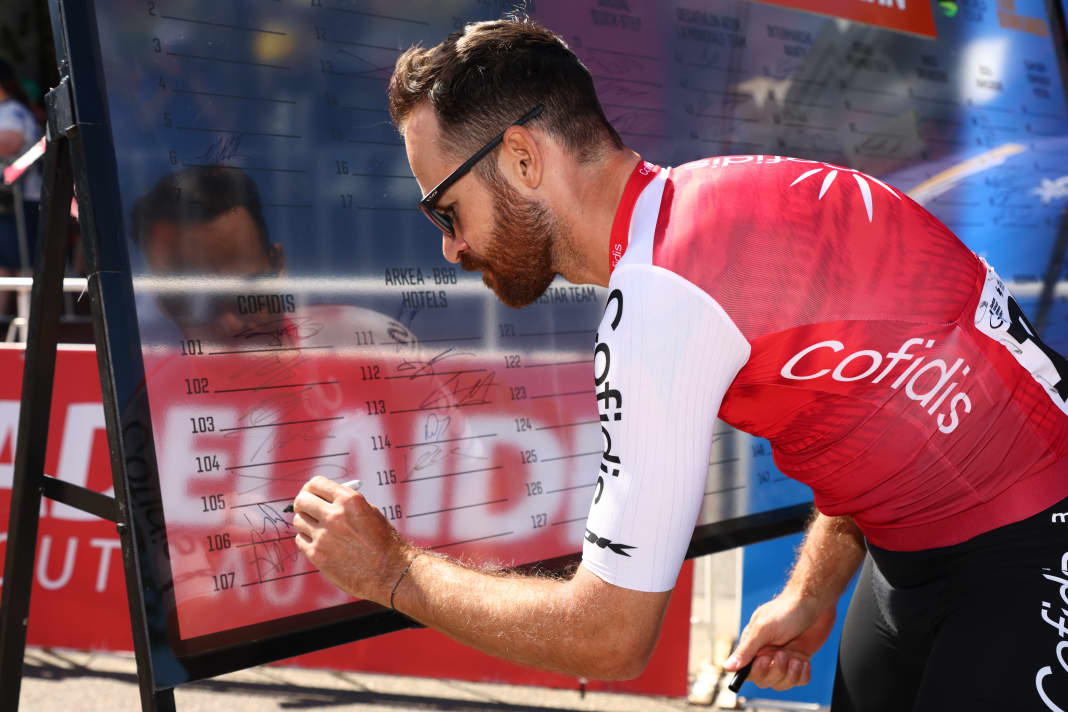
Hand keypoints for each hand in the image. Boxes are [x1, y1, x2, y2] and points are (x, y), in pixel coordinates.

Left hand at [291, 475, 411, 603]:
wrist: (389, 571)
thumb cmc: (382, 541)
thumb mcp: (369, 512)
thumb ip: (346, 503)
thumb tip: (323, 498)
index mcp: (349, 500)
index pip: (316, 483)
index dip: (311, 488)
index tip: (310, 493)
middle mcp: (335, 515)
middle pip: (302, 500)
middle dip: (303, 504)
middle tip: (306, 509)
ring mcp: (324, 536)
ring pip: (298, 521)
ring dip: (306, 523)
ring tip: (318, 529)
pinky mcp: (317, 555)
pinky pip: (300, 540)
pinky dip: (307, 540)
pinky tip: (320, 543)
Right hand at [723, 592, 836, 690]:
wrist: (814, 603)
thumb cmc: (787, 610)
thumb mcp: (763, 629)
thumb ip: (746, 650)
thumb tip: (727, 666)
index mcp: (753, 646)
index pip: (747, 671)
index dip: (756, 671)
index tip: (765, 661)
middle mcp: (767, 654)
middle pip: (764, 680)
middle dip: (776, 671)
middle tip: (783, 654)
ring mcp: (784, 659)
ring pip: (782, 683)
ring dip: (791, 674)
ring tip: (796, 658)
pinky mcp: (799, 661)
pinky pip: (798, 681)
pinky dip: (803, 675)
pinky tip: (804, 661)